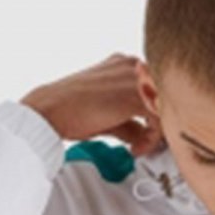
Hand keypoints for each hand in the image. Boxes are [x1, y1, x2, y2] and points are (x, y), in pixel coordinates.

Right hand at [21, 54, 165, 155]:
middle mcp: (131, 65)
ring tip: (139, 148)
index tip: (149, 134)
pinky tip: (136, 149)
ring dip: (156, 133)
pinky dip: (151, 138)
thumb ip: (130, 123)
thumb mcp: (107, 115)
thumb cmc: (69, 110)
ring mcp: (133, 77)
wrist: (50, 110)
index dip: (155, 115)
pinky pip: (158, 118)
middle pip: (163, 97)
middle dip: (159, 124)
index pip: (155, 89)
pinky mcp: (133, 95)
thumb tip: (143, 136)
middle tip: (148, 143)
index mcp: (124, 65)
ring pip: (163, 107)